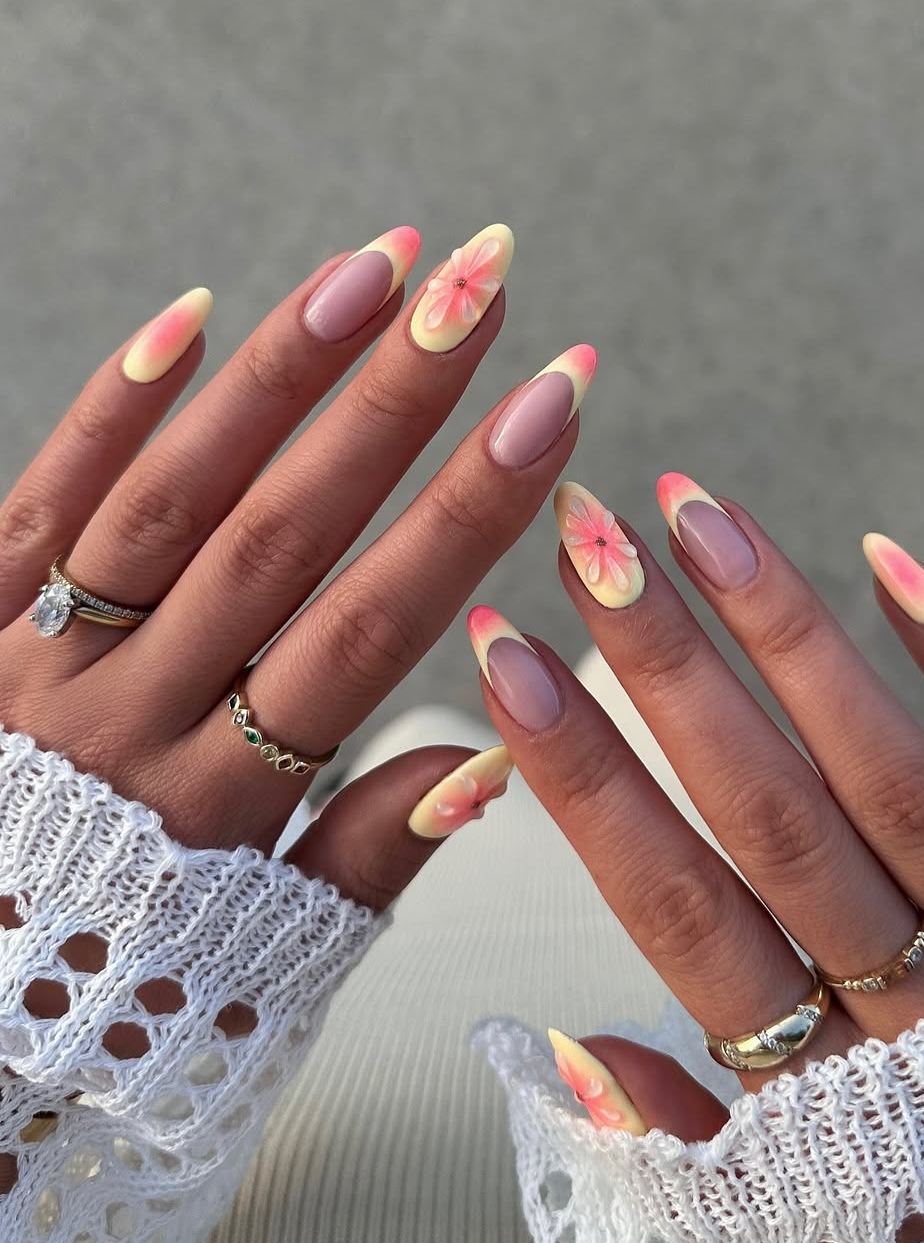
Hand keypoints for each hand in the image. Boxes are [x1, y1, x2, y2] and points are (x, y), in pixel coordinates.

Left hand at [0, 222, 595, 909]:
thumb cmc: (120, 974)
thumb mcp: (265, 951)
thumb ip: (376, 854)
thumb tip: (498, 755)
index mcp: (221, 798)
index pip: (373, 628)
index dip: (471, 512)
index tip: (554, 407)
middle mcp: (130, 712)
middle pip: (283, 535)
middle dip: (397, 403)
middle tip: (484, 285)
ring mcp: (40, 657)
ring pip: (172, 495)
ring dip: (279, 376)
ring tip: (377, 268)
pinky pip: (40, 501)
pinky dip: (115, 405)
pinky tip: (194, 313)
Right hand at [470, 475, 923, 1181]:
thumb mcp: (793, 1223)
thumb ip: (686, 1139)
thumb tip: (570, 1050)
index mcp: (823, 1083)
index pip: (677, 908)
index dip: (586, 783)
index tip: (508, 671)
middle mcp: (918, 1001)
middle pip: (771, 815)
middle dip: (667, 672)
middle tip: (591, 548)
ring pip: (887, 774)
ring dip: (785, 639)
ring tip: (700, 523)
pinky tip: (890, 564)